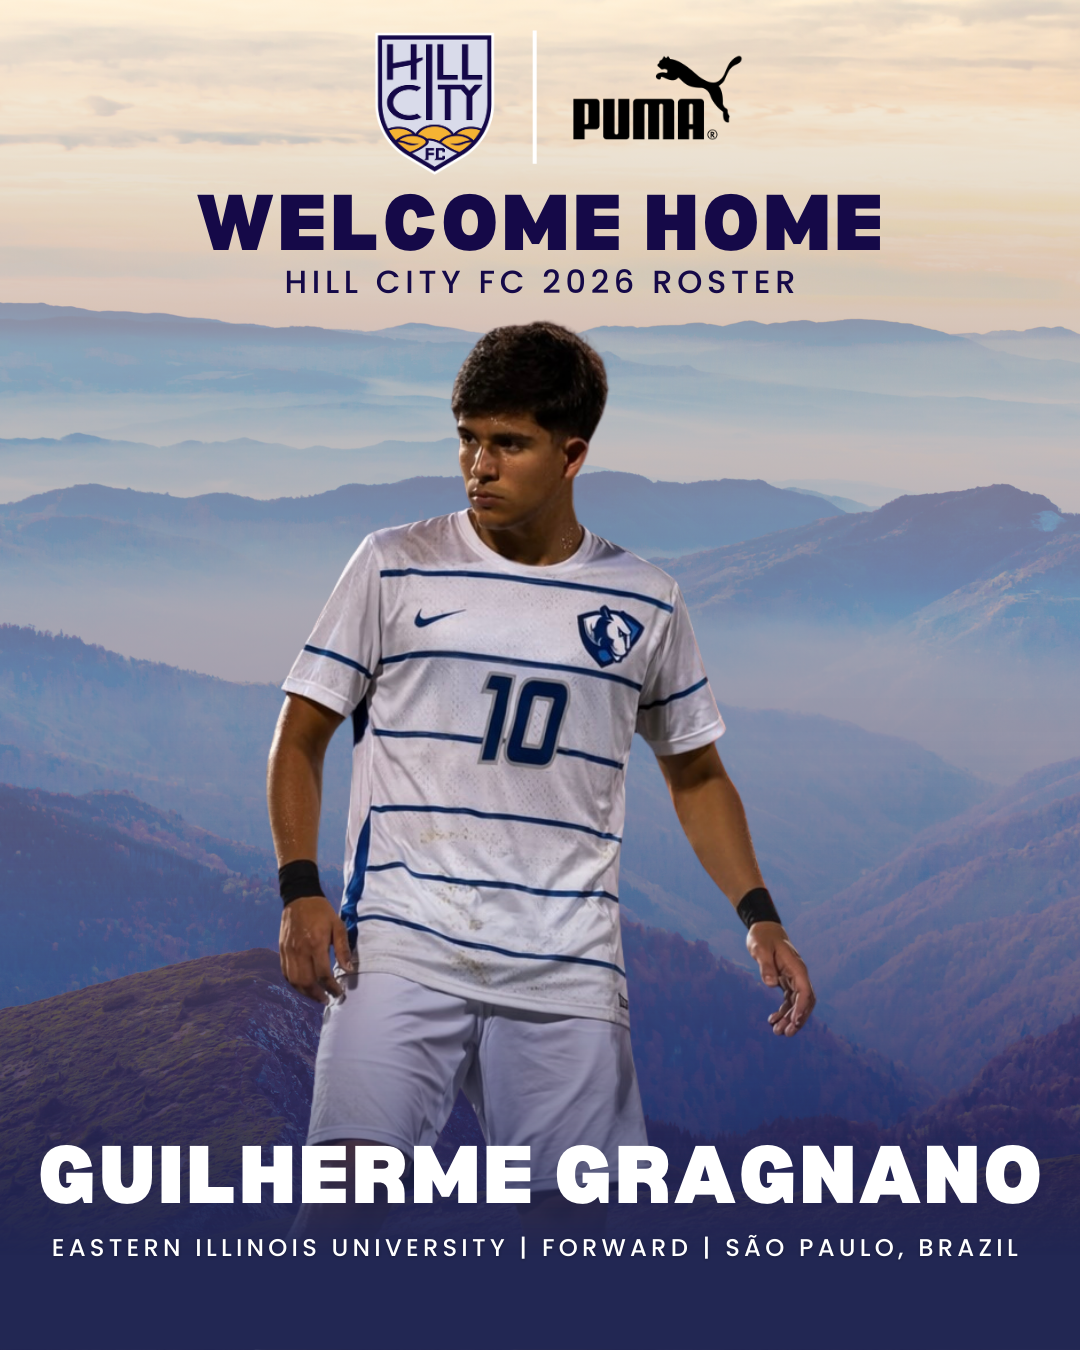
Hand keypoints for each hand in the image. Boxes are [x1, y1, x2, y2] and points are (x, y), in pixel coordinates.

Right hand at [279, 895, 354, 1003]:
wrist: (300, 898)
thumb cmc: (322, 912)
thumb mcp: (338, 926)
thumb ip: (343, 949)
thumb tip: (348, 969)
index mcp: (316, 944)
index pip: (323, 974)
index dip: (331, 987)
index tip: (338, 992)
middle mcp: (300, 950)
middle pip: (306, 982)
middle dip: (317, 995)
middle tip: (326, 999)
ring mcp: (288, 951)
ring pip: (294, 981)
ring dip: (305, 993)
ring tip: (316, 996)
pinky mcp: (282, 950)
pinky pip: (285, 973)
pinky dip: (294, 983)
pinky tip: (303, 986)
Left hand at [746, 921, 814, 1036]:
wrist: (763, 929)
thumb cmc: (762, 936)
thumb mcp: (760, 948)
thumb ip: (765, 965)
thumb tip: (771, 984)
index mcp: (796, 967)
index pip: (805, 991)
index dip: (802, 1008)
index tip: (795, 1022)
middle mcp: (798, 974)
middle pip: (805, 1001)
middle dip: (798, 1019)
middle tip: (786, 1033)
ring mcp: (793, 978)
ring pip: (796, 1003)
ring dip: (789, 1018)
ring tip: (777, 1032)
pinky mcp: (785, 980)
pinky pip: (788, 1000)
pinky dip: (783, 1011)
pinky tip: (773, 1020)